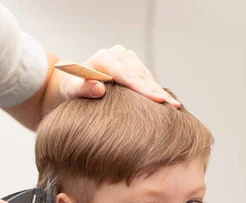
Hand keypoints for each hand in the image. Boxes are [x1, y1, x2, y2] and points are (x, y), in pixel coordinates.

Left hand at [59, 45, 179, 107]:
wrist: (73, 80)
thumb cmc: (72, 87)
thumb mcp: (72, 90)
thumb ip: (83, 89)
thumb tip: (99, 89)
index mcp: (104, 57)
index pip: (126, 74)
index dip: (143, 88)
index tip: (157, 100)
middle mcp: (117, 53)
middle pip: (140, 75)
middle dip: (156, 91)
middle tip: (173, 106)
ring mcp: (126, 57)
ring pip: (146, 76)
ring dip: (158, 90)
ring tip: (173, 106)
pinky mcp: (132, 64)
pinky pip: (146, 77)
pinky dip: (155, 89)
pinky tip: (165, 101)